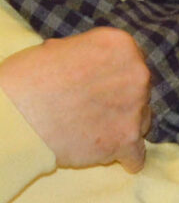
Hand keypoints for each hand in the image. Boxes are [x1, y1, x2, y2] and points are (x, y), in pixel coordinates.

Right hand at [0, 27, 151, 172]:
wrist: (12, 119)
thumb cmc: (24, 80)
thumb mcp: (57, 49)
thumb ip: (86, 54)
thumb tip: (93, 61)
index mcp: (120, 45)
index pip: (132, 60)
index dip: (115, 74)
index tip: (100, 84)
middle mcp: (137, 73)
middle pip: (140, 90)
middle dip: (121, 99)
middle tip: (94, 109)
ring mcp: (135, 108)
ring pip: (141, 119)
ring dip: (124, 125)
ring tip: (94, 130)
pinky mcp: (127, 140)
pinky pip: (137, 154)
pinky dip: (126, 157)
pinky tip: (116, 157)